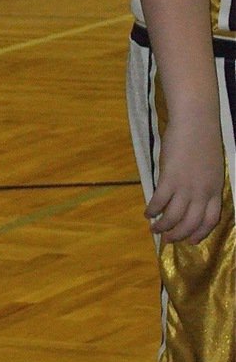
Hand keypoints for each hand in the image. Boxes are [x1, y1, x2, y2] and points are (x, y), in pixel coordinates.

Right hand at [146, 113, 223, 243]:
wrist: (195, 121)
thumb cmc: (202, 138)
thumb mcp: (211, 167)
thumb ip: (203, 183)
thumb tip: (190, 195)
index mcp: (215, 190)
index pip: (210, 221)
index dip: (200, 233)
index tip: (191, 240)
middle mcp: (202, 193)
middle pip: (191, 223)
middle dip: (178, 235)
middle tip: (168, 240)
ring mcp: (186, 186)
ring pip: (174, 217)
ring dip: (163, 226)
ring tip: (154, 228)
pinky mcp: (170, 178)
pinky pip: (159, 200)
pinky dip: (152, 209)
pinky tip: (147, 212)